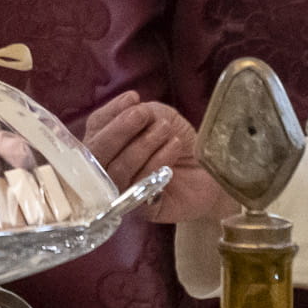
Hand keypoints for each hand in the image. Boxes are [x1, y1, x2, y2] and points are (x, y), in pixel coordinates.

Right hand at [82, 93, 236, 225]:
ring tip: (166, 129)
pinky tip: (174, 146)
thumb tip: (131, 108)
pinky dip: (157, 160)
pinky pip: (141, 185)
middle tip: (142, 115)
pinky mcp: (141, 208)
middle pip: (97, 152)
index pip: (96, 127)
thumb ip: (141, 112)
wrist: (211, 174)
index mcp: (108, 143)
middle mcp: (108, 168)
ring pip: (118, 169)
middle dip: (119, 130)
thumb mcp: (161, 117)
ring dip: (143, 144)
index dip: (111, 112)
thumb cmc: (181, 143)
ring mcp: (122, 191)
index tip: (134, 98)